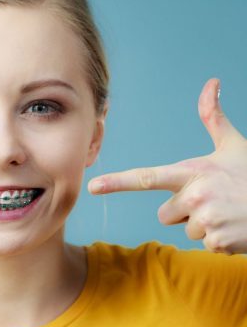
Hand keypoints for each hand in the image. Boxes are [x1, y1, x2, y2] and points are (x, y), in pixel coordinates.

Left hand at [87, 78, 246, 254]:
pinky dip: (218, 240)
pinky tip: (234, 226)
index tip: (93, 186)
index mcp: (192, 172)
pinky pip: (204, 243)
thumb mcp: (234, 146)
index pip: (146, 178)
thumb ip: (214, 119)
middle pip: (165, 214)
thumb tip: (211, 82)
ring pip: (185, 229)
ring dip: (203, 225)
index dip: (117, 182)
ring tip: (227, 212)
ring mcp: (206, 219)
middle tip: (213, 201)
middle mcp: (195, 195)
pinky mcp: (217, 241)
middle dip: (184, 211)